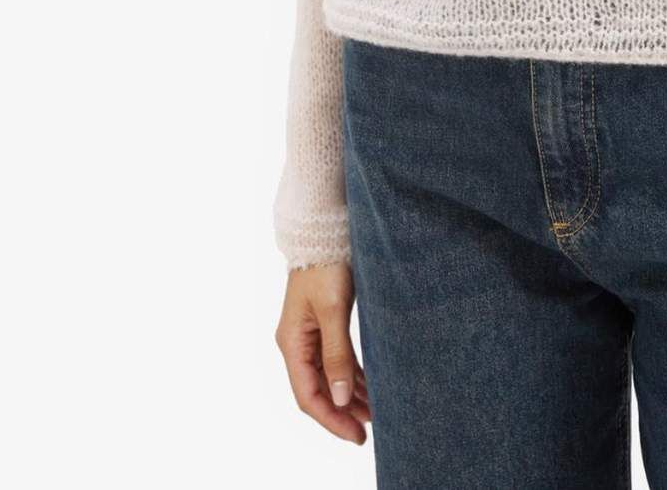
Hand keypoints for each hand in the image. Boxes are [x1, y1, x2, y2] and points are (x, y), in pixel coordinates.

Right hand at [275, 260, 371, 443]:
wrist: (323, 230)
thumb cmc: (326, 265)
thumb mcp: (333, 310)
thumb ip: (337, 354)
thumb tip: (341, 398)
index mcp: (292, 343)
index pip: (308, 395)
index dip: (331, 419)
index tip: (356, 435)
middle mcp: (296, 343)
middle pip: (317, 390)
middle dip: (342, 412)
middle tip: (369, 430)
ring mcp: (308, 335)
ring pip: (327, 377)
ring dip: (348, 396)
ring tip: (374, 413)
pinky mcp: (322, 325)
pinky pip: (333, 360)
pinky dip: (350, 376)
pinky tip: (367, 387)